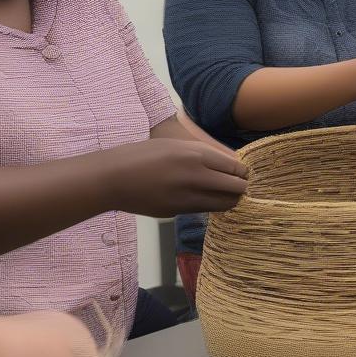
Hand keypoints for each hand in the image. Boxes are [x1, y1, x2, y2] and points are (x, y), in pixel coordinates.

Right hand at [107, 138, 248, 217]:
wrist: (112, 178)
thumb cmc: (142, 155)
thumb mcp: (175, 145)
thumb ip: (201, 155)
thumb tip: (227, 165)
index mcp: (196, 154)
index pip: (236, 168)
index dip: (243, 172)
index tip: (242, 173)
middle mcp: (196, 176)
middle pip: (236, 188)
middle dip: (241, 188)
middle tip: (237, 187)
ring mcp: (187, 197)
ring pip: (224, 204)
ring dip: (228, 200)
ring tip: (224, 195)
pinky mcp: (177, 212)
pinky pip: (203, 210)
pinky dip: (209, 206)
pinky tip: (202, 199)